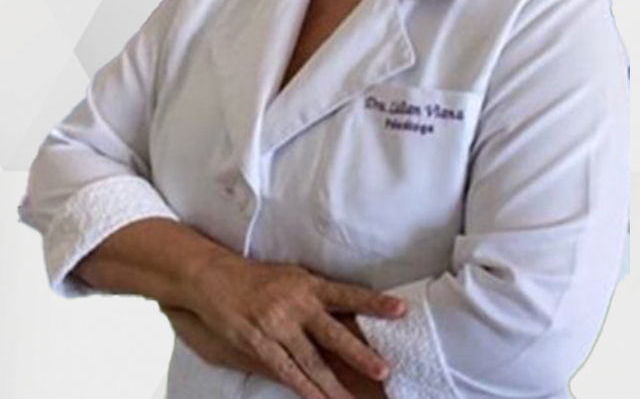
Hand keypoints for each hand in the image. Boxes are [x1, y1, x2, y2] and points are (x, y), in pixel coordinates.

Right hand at [173, 249, 405, 398]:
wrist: (215, 277)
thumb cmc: (259, 277)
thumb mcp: (293, 276)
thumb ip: (318, 293)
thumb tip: (351, 310)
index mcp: (308, 285)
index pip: (348, 294)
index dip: (374, 303)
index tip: (400, 310)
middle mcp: (296, 305)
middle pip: (333, 334)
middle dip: (359, 354)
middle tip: (383, 370)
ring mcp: (277, 327)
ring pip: (311, 362)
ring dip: (334, 385)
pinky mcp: (259, 345)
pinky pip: (286, 372)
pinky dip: (304, 390)